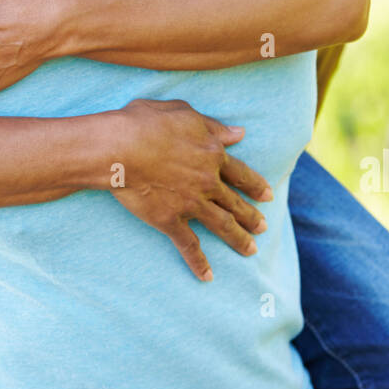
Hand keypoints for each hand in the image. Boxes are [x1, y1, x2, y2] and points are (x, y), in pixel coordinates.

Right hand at [110, 98, 272, 279]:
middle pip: (235, 202)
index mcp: (212, 154)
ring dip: (238, 239)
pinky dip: (199, 262)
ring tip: (251, 250)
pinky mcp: (170, 220)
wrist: (120, 147)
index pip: (241, 173)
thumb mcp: (184, 112)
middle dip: (251, 216)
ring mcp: (191, 203)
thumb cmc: (146, 123)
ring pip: (222, 225)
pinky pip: (189, 245)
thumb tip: (238, 133)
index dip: (255, 185)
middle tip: (263, 227)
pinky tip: (208, 276)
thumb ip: (213, 126)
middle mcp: (207, 181)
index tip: (269, 195)